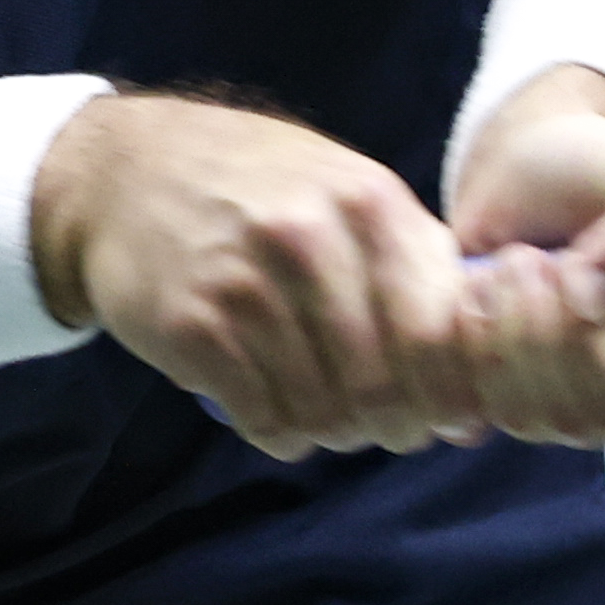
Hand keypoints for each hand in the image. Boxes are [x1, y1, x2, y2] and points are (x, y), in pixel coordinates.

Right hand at [32, 93, 484, 460]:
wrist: (127, 170)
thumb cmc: (259, 186)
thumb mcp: (347, 191)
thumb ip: (417, 266)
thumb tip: (477, 379)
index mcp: (368, 202)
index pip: (437, 331)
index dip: (451, 390)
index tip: (447, 412)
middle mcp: (310, 239)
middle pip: (383, 384)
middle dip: (394, 424)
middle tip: (387, 428)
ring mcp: (245, 283)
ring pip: (323, 411)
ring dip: (334, 432)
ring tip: (326, 414)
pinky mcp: (190, 327)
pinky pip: (262, 418)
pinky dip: (280, 434)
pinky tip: (276, 414)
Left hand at [449, 68, 604, 452]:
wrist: (532, 170)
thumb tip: (600, 307)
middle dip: (574, 332)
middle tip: (556, 260)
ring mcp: (595, 408)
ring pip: (551, 419)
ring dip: (519, 328)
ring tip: (521, 259)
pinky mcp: (526, 404)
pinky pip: (491, 410)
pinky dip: (476, 340)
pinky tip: (484, 287)